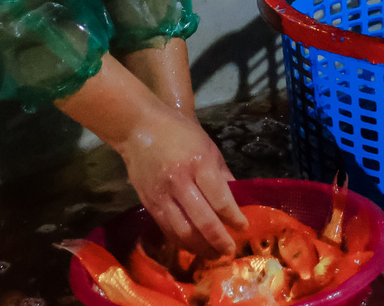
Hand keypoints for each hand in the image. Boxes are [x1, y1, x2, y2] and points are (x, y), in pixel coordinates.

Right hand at [117, 102, 246, 257]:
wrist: (139, 129)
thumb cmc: (180, 133)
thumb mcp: (209, 147)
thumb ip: (223, 174)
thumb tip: (238, 199)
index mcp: (199, 164)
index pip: (220, 199)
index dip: (234, 218)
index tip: (243, 227)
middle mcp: (180, 181)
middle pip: (202, 220)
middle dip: (219, 239)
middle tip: (230, 250)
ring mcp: (162, 195)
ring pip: (183, 231)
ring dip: (200, 247)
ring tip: (214, 254)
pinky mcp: (148, 204)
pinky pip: (167, 229)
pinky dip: (182, 241)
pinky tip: (193, 246)